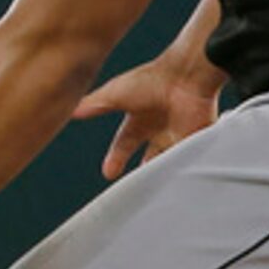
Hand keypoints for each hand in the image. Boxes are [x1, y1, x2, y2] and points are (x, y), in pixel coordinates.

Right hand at [73, 52, 221, 179]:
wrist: (186, 77)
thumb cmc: (151, 80)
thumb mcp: (115, 94)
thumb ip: (94, 105)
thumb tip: (70, 111)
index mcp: (140, 118)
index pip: (125, 143)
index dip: (116, 158)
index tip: (108, 173)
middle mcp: (159, 126)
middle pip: (149, 156)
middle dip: (143, 171)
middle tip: (135, 188)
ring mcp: (179, 133)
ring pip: (169, 161)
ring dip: (163, 174)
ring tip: (155, 191)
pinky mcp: (198, 138)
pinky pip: (191, 160)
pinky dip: (186, 171)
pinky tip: (177, 184)